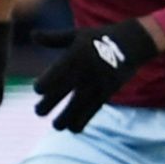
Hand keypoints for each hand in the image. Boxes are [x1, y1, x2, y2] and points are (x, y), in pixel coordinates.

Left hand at [32, 19, 160, 131]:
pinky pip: (93, 110)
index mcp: (75, 56)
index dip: (43, 86)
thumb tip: (33, 35)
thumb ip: (53, 39)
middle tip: (38, 112)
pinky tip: (73, 129)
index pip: (54, 75)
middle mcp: (84, 71)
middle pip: (62, 92)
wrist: (131, 43)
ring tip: (56, 126)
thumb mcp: (76, 35)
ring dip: (64, 119)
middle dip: (48, 105)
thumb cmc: (99, 37)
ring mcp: (97, 83)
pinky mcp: (107, 92)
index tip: (38, 91)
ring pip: (76, 106)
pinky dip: (82, 121)